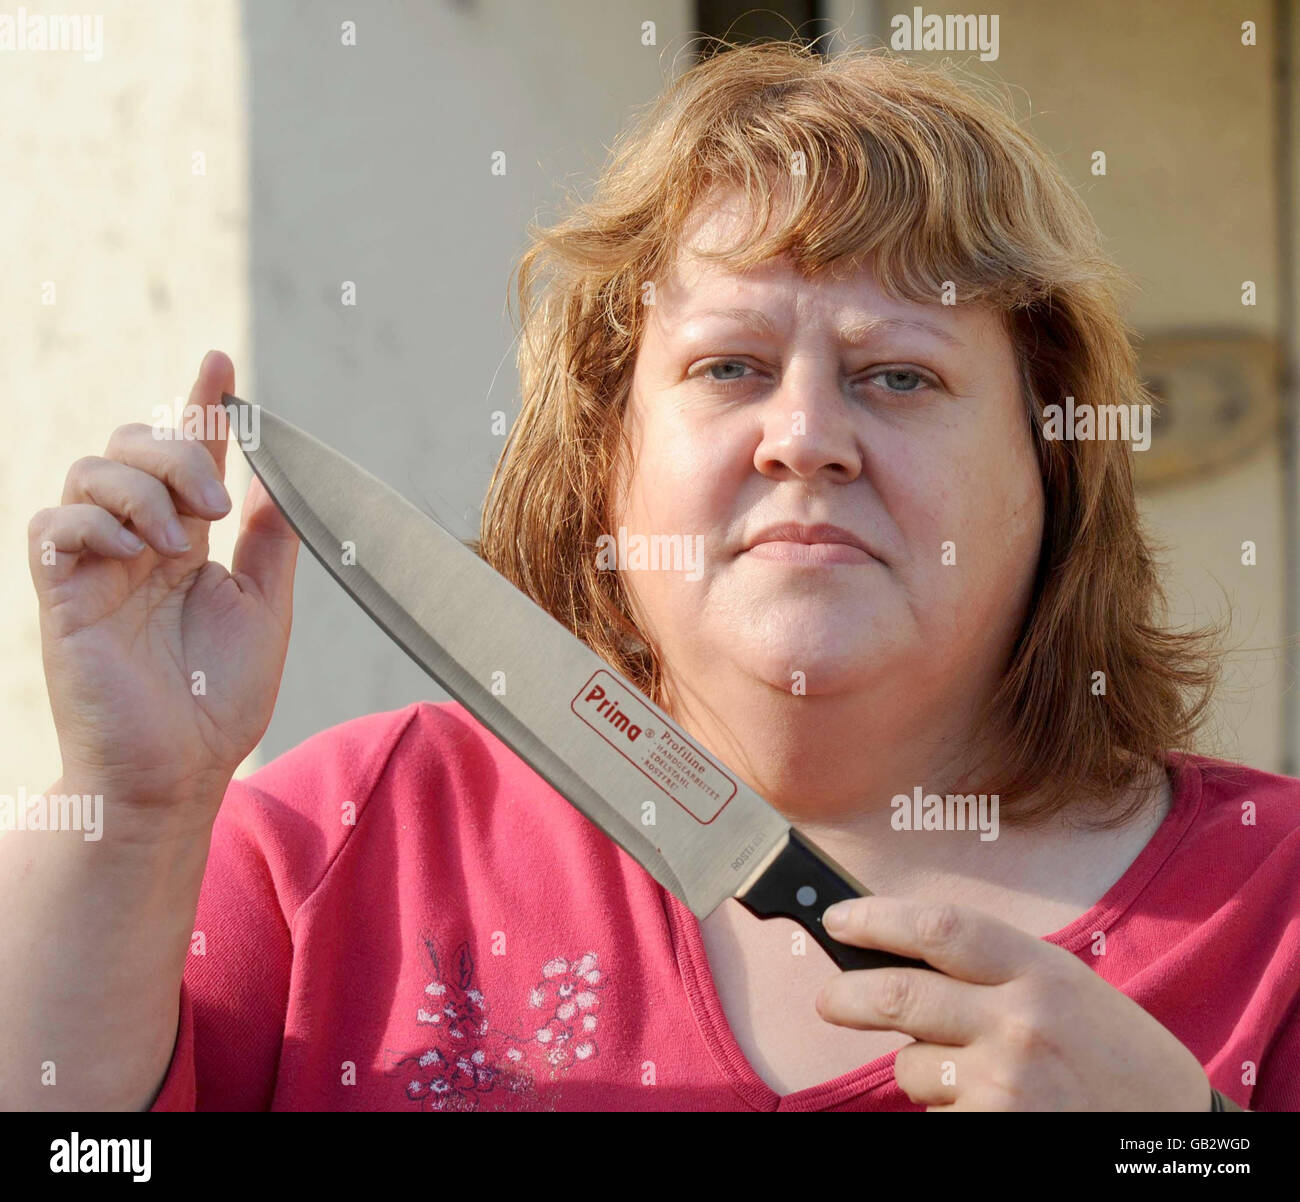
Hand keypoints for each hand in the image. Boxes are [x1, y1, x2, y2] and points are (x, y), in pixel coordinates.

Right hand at [27, 350, 299, 824]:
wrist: (179, 769)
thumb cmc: (221, 699)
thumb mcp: (264, 608)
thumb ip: (267, 540)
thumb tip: (280, 477)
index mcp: (188, 546)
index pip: (188, 458)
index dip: (199, 407)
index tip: (220, 363)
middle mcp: (138, 546)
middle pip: (131, 445)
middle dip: (176, 450)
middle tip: (211, 502)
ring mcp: (96, 567)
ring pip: (90, 469)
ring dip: (141, 485)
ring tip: (178, 537)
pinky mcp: (61, 593)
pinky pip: (55, 523)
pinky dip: (97, 518)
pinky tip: (137, 550)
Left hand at [815, 896, 1212, 1110]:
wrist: (1174, 1131)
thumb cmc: (1115, 1055)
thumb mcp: (1066, 987)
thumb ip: (991, 968)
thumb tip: (898, 955)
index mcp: (1040, 970)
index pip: (939, 927)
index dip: (877, 918)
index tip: (839, 919)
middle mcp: (1021, 1021)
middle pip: (900, 995)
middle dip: (847, 996)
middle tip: (829, 999)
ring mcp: (1007, 1083)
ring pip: (912, 1065)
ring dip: (920, 1068)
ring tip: (972, 1071)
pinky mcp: (996, 1130)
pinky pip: (936, 1114)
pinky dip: (949, 1110)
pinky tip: (993, 1106)